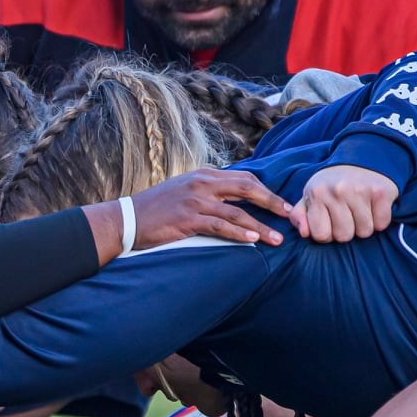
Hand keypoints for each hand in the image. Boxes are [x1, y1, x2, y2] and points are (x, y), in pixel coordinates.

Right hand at [129, 168, 291, 247]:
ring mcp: (195, 201)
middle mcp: (202, 184)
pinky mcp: (187, 219)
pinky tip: (252, 241)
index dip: (266, 190)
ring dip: (261, 226)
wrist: (126, 219)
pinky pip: (219, 226)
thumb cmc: (154, 209)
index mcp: (203, 175)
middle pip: (248, 188)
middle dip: (272, 202)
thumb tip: (231, 202)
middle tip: (290, 216)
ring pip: (238, 212)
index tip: (281, 204)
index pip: (244, 178)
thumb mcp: (183, 192)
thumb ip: (207, 192)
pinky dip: (238, 233)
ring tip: (278, 239)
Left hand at [291, 165, 397, 242]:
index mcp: (317, 194)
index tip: (330, 223)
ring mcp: (360, 190)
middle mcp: (338, 191)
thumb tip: (304, 233)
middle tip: (347, 216)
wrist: (361, 157)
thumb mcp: (310, 195)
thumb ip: (299, 215)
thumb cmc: (332, 184)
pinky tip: (373, 207)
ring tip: (360, 211)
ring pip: (364, 232)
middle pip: (344, 236)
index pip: (321, 235)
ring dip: (363, 226)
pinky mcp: (381, 191)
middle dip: (346, 231)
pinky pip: (382, 224)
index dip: (327, 234)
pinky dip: (380, 220)